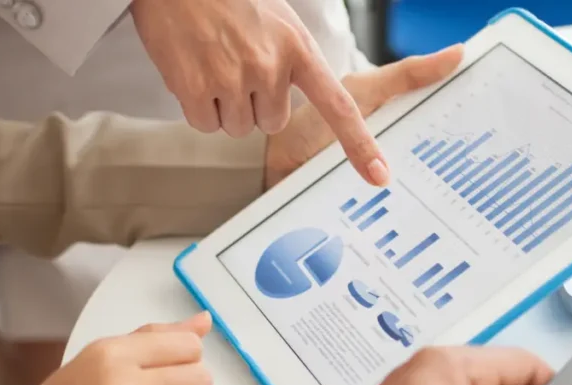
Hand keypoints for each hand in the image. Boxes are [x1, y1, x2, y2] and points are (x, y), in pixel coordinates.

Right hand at [130, 0, 456, 186]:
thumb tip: (289, 99)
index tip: (378, 176)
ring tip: (213, 63)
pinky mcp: (196, 88)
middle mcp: (270, 66)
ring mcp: (233, 78)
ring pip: (237, 127)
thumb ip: (292, 61)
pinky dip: (198, 107)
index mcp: (299, 48)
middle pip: (271, 123)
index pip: (339, 106)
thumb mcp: (279, 22)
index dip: (360, 145)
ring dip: (224, 105)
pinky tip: (193, 71)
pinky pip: (205, 124)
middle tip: (236, 66)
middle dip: (253, 104)